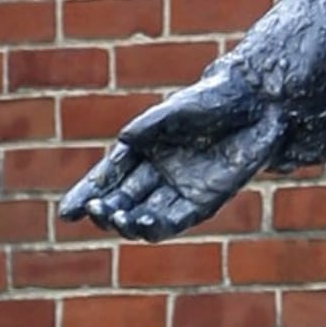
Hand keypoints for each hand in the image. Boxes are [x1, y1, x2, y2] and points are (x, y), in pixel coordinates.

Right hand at [60, 65, 284, 239]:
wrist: (258, 106)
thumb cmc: (215, 99)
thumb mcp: (175, 110)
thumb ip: (149, 127)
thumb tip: (123, 141)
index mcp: (143, 148)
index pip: (107, 176)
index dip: (86, 194)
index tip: (67, 213)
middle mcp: (157, 172)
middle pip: (121, 199)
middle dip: (104, 209)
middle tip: (95, 212)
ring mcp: (179, 189)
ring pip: (144, 215)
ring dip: (127, 222)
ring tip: (117, 219)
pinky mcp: (204, 202)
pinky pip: (175, 221)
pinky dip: (157, 227)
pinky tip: (143, 226)